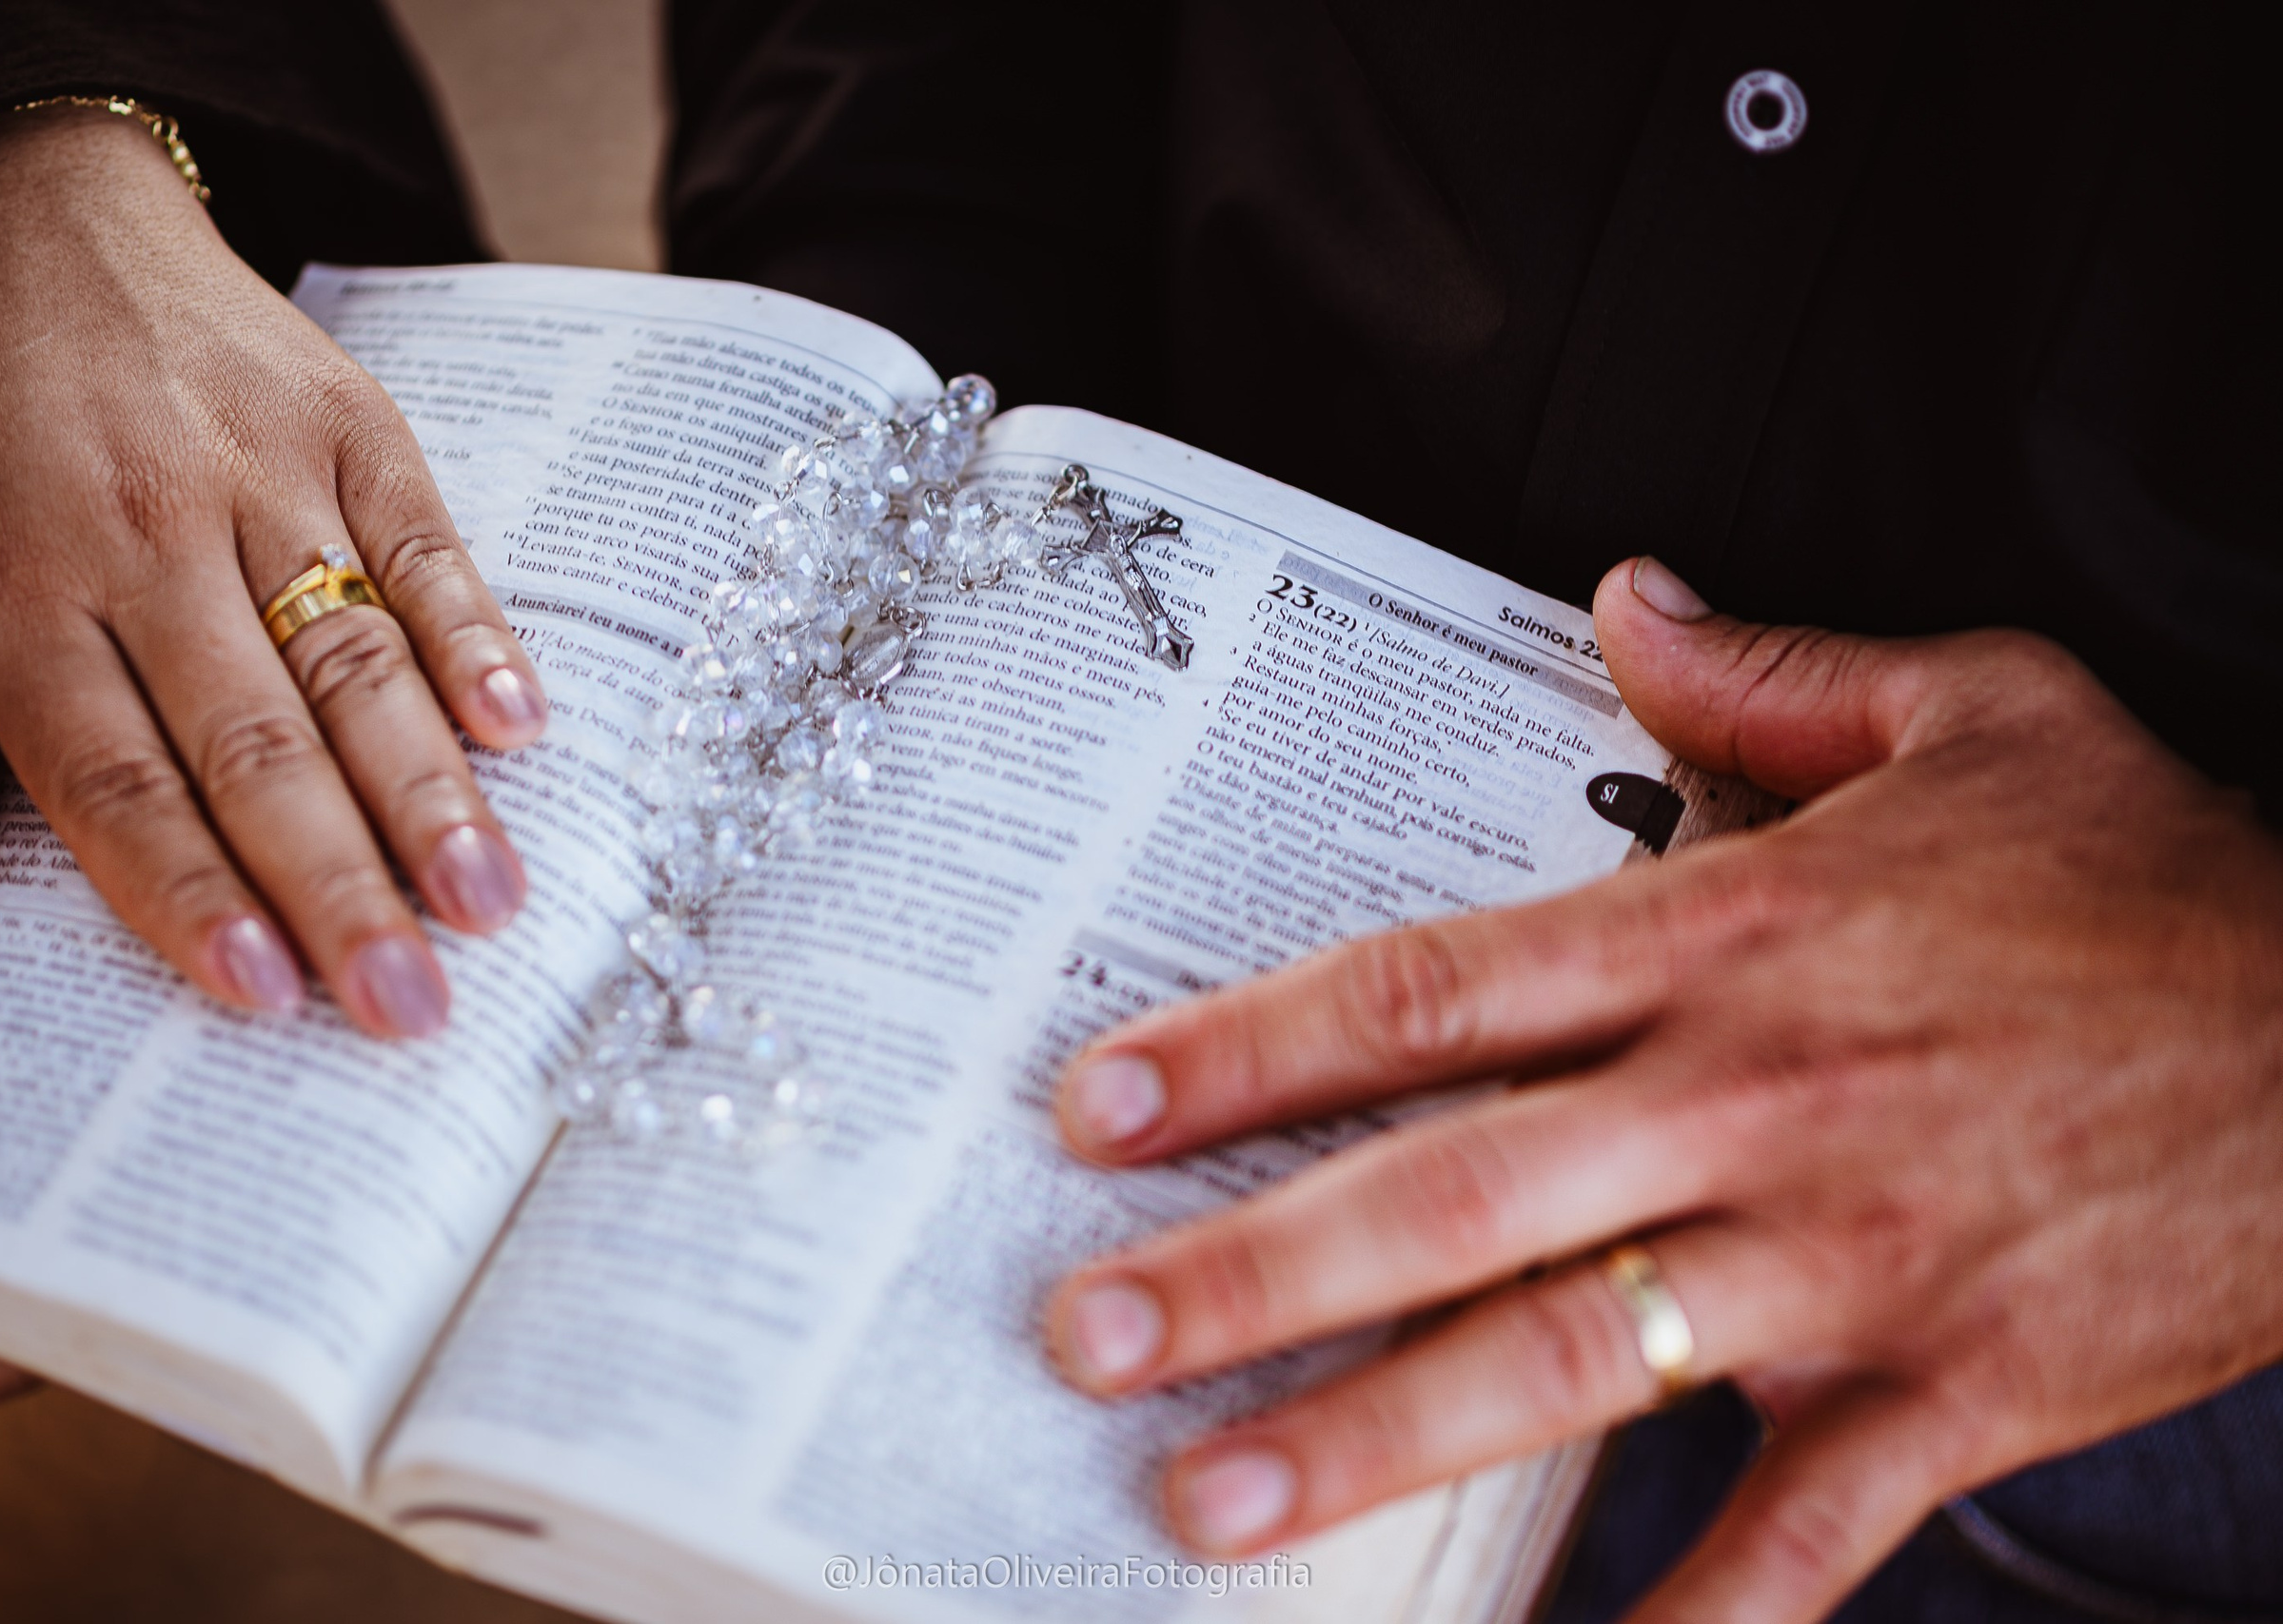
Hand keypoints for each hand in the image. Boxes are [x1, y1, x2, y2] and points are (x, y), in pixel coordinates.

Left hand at [0, 105, 547, 1035]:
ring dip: (427, 792)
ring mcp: (260, 471)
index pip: (113, 778)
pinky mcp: (349, 420)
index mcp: (13, 585)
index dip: (191, 893)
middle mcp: (144, 533)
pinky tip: (519, 726)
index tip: (264, 995)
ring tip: (488, 901)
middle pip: (254, 742)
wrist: (19, 205)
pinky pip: (424, 541)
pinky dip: (475, 632)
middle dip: (337, 886)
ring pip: (354, 658)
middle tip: (410, 1003)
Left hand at [1043, 558, 2282, 1621]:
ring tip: (1208, 1508)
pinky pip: (1789, 1549)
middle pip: (1453, 1195)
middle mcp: (1754, 1105)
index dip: (1249, 1049)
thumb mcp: (1980, 713)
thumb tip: (1622, 601)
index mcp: (1731, 942)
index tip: (1101, 1108)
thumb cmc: (2155, 883)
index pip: (1433, 992)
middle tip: (1085, 1339)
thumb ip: (1771, 672)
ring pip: (1566, 1365)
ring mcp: (1847, 1265)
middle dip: (1251, 1276)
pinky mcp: (1950, 1395)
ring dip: (1372, 1441)